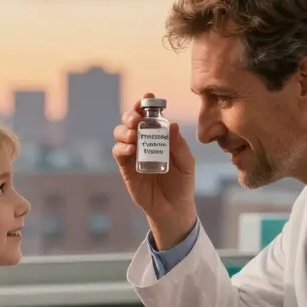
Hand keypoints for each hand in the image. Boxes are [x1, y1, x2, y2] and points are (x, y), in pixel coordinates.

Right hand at [113, 92, 196, 248]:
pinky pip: (119, 153)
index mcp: (159, 137)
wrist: (174, 208)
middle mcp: (144, 142)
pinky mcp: (126, 168)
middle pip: (130, 121)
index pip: (149, 116)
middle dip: (131, 115)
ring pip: (120, 134)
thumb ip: (179, 146)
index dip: (145, 105)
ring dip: (124, 130)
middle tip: (137, 118)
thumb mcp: (187, 164)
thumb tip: (173, 125)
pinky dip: (122, 147)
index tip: (147, 97)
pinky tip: (132, 149)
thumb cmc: (182, 183)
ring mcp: (133, 154)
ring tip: (134, 135)